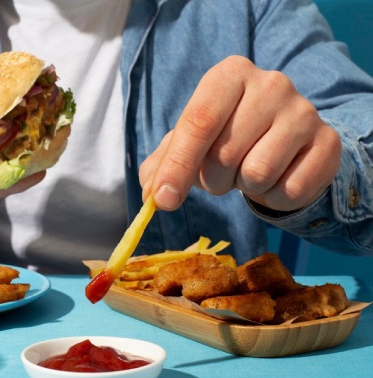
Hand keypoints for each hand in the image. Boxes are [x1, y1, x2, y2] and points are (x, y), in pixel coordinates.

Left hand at [139, 55, 340, 212]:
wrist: (285, 140)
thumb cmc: (226, 138)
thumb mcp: (189, 143)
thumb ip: (162, 165)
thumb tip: (152, 194)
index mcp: (229, 74)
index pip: (198, 122)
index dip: (178, 166)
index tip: (163, 200)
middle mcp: (271, 83)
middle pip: (224, 154)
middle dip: (214, 178)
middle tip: (222, 172)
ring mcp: (304, 111)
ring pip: (257, 173)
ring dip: (244, 186)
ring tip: (249, 169)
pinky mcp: (328, 143)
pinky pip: (289, 190)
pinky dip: (274, 197)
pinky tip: (277, 177)